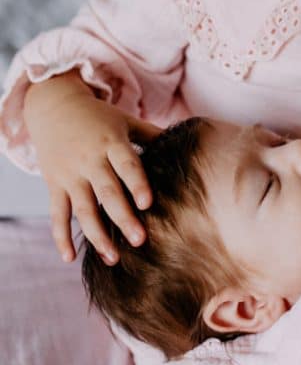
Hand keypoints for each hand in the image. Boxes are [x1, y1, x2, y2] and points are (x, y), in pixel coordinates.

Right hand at [24, 71, 159, 263]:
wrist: (52, 105)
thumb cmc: (98, 117)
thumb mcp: (125, 120)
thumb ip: (152, 134)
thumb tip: (184, 143)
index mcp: (111, 142)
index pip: (126, 165)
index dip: (136, 183)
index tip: (147, 204)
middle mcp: (89, 160)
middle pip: (107, 192)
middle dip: (122, 217)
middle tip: (139, 241)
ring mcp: (70, 174)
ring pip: (83, 209)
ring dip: (97, 235)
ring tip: (113, 259)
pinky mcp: (54, 184)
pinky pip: (57, 214)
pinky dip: (60, 236)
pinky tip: (69, 258)